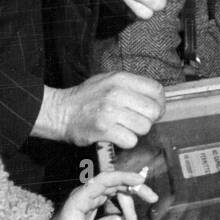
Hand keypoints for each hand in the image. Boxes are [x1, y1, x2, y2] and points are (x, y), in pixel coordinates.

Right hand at [35, 72, 165, 147]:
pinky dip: (126, 141)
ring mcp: (110, 112)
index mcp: (120, 78)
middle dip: (149, 119)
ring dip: (136, 131)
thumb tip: (157, 97)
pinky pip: (130, 140)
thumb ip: (132, 86)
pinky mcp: (104, 130)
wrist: (60, 111)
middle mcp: (117, 93)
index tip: (153, 110)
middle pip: (154, 111)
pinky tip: (116, 136)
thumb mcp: (109, 80)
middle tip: (137, 121)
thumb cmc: (87, 97)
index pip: (156, 90)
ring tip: (123, 127)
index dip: (159, 103)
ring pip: (144, 127)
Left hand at [47, 169, 158, 219]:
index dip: (123, 177)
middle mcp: (88, 193)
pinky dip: (125, 210)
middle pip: (115, 182)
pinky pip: (115, 201)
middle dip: (135, 188)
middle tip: (152, 198)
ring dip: (131, 203)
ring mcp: (92, 198)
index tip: (140, 181)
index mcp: (81, 197)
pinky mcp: (96, 204)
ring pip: (118, 191)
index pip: (105, 179)